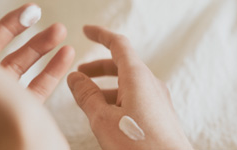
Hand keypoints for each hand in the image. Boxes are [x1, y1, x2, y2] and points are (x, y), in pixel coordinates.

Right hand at [67, 25, 193, 149]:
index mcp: (137, 77)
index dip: (100, 35)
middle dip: (98, 67)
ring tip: (88, 101)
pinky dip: (118, 100)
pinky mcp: (161, 116)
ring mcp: (159, 100)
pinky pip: (137, 99)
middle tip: (79, 74)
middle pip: (122, 65)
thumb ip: (86, 96)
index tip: (86, 31)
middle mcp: (151, 84)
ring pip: (129, 85)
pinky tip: (108, 118)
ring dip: (106, 88)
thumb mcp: (102, 119)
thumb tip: (75, 78)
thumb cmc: (139, 145)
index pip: (118, 45)